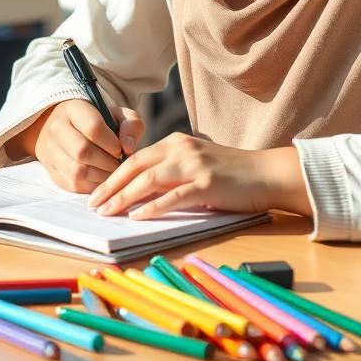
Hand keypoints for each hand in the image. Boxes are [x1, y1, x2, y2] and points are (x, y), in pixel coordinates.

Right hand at [29, 99, 144, 192]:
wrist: (69, 129)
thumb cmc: (99, 122)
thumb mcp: (118, 115)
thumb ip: (131, 125)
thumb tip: (128, 148)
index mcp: (73, 109)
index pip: (93, 128)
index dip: (111, 143)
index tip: (119, 148)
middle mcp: (57, 129)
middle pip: (82, 152)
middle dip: (107, 162)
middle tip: (117, 163)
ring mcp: (51, 151)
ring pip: (77, 172)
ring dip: (101, 176)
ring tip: (110, 171)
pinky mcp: (53, 171)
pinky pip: (74, 185)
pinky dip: (92, 185)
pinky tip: (101, 178)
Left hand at [87, 135, 311, 219]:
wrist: (267, 173)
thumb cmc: (232, 175)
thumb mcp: (197, 166)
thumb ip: (172, 173)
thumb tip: (140, 195)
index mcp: (176, 143)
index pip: (135, 158)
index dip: (113, 175)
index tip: (97, 192)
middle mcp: (182, 149)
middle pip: (135, 165)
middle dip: (110, 186)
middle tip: (92, 204)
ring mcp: (194, 165)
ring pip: (148, 179)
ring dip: (123, 197)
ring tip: (107, 212)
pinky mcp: (207, 184)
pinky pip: (173, 196)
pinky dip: (152, 207)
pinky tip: (138, 217)